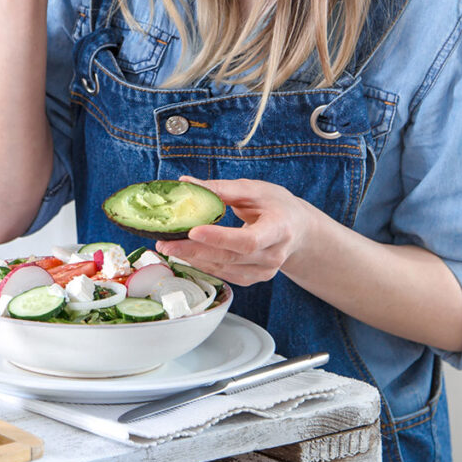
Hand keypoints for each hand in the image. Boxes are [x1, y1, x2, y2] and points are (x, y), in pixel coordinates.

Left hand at [156, 176, 323, 285]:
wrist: (297, 229)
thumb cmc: (276, 205)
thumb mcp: (254, 189)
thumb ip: (221, 188)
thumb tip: (185, 182)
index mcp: (279, 229)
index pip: (248, 240)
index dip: (220, 238)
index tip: (192, 230)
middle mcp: (274, 255)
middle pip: (230, 257)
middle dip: (194, 250)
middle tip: (165, 242)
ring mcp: (265, 271)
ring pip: (224, 269)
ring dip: (193, 258)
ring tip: (168, 246)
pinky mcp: (254, 278)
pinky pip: (225, 274)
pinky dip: (203, 264)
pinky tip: (186, 253)